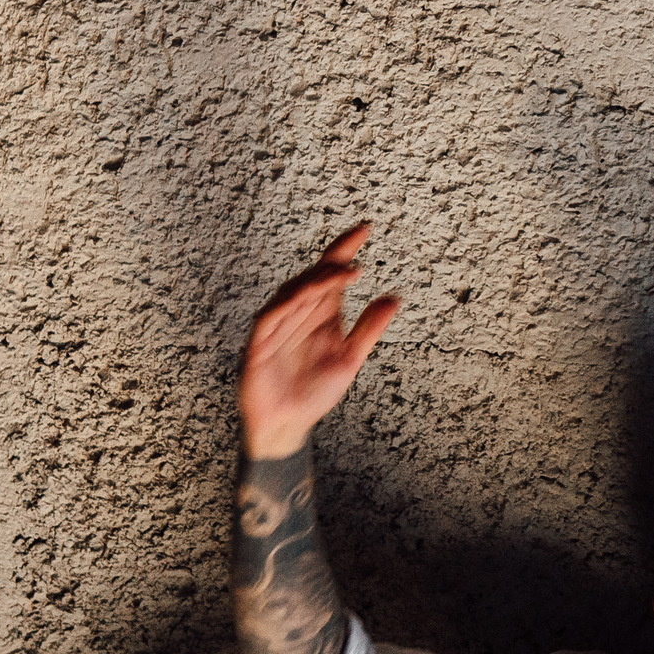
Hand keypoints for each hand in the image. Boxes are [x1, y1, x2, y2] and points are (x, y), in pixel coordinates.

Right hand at [239, 223, 400, 459]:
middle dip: (331, 265)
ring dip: (311, 281)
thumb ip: (369, 329)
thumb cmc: (315, 390)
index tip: (365, 229)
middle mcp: (299, 314)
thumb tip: (394, 298)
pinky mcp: (260, 343)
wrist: (288, 425)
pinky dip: (283, 305)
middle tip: (352, 256)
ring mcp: (277, 326)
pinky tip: (299, 297)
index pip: (331, 273)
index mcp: (321, 313)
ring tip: (334, 274)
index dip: (345, 249)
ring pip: (291, 293)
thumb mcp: (349, 359)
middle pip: (312, 278)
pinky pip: (269, 317)